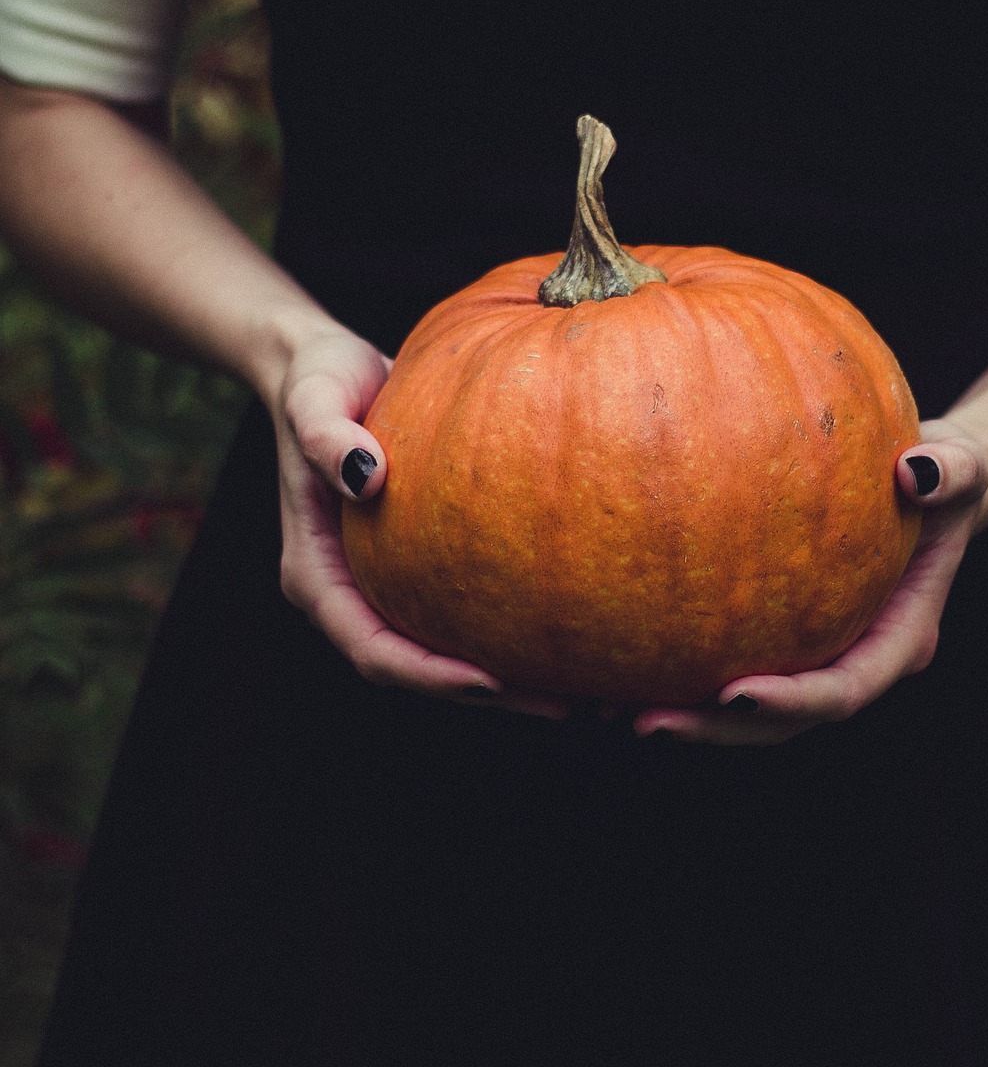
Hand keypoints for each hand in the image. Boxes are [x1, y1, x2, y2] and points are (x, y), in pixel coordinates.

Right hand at [269, 323, 569, 719]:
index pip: (372, 649)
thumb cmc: (318, 381)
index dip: (429, 675)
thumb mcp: (314, 399)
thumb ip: (326, 436)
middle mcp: (352, 593)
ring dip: (511, 677)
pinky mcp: (420, 565)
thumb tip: (367, 478)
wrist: (330, 369)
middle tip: (568, 705)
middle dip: (489, 695)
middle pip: (418, 669)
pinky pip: (466, 611)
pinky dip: (511, 628)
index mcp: (317, 575)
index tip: (491, 680)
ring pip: (446, 651)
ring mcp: (387, 583)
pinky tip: (571, 627)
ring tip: (587, 686)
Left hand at [631, 418, 987, 744]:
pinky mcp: (776, 634)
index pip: (844, 690)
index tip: (735, 695)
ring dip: (684, 714)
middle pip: (782, 723)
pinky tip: (613, 659)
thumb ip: (953, 470)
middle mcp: (851, 659)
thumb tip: (917, 473)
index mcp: (898, 638)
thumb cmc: (942, 472)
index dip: (793, 704)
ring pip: (745, 708)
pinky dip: (674, 668)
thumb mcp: (963, 463)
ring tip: (606, 709)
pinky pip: (723, 660)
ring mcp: (811, 653)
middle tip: (645, 723)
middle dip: (716, 730)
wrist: (922, 482)